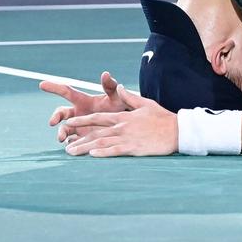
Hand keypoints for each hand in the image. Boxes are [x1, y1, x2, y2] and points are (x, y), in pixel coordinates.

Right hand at [41, 71, 135, 142]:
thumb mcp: (117, 97)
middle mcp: (78, 114)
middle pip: (61, 113)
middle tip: (52, 122)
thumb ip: (111, 87)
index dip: (54, 87)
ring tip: (62, 138)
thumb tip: (105, 74)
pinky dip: (70, 144)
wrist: (127, 126)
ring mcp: (79, 127)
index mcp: (83, 101)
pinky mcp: (82, 140)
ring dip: (61, 133)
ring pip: (64, 129)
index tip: (42, 84)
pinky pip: (72, 142)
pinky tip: (71, 147)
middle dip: (55, 116)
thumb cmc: (121, 107)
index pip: (66, 92)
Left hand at [60, 90, 177, 156]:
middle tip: (64, 144)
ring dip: (84, 147)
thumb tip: (120, 86)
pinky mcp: (134, 148)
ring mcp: (127, 137)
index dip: (82, 120)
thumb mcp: (145, 104)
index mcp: (124, 116)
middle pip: (96, 132)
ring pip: (101, 142)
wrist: (177, 129)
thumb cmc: (162, 117)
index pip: (98, 118)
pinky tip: (92, 155)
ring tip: (71, 152)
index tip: (69, 122)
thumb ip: (130, 97)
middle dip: (78, 138)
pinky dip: (103, 152)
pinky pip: (115, 151)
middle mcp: (122, 126)